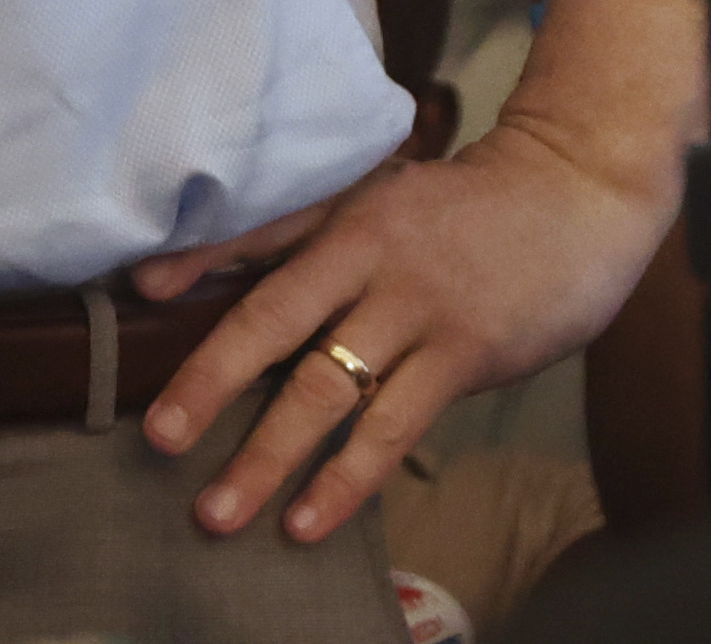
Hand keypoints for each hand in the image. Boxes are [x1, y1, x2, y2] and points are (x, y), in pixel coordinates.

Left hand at [137, 0, 697, 544]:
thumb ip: (305, 236)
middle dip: (208, 383)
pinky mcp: (464, 356)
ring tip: (218, 510)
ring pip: (327, 390)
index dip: (195, 265)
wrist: (575, 193)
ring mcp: (417, 309)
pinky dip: (347, 478)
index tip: (135, 297)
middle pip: (273, 322)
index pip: (254, 239)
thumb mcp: (381, 198)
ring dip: (268, 455)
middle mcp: (369, 256)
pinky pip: (392, 428)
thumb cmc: (464, 206)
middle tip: (156, 437)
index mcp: (341, 213)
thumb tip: (211, 273)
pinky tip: (308, 518)